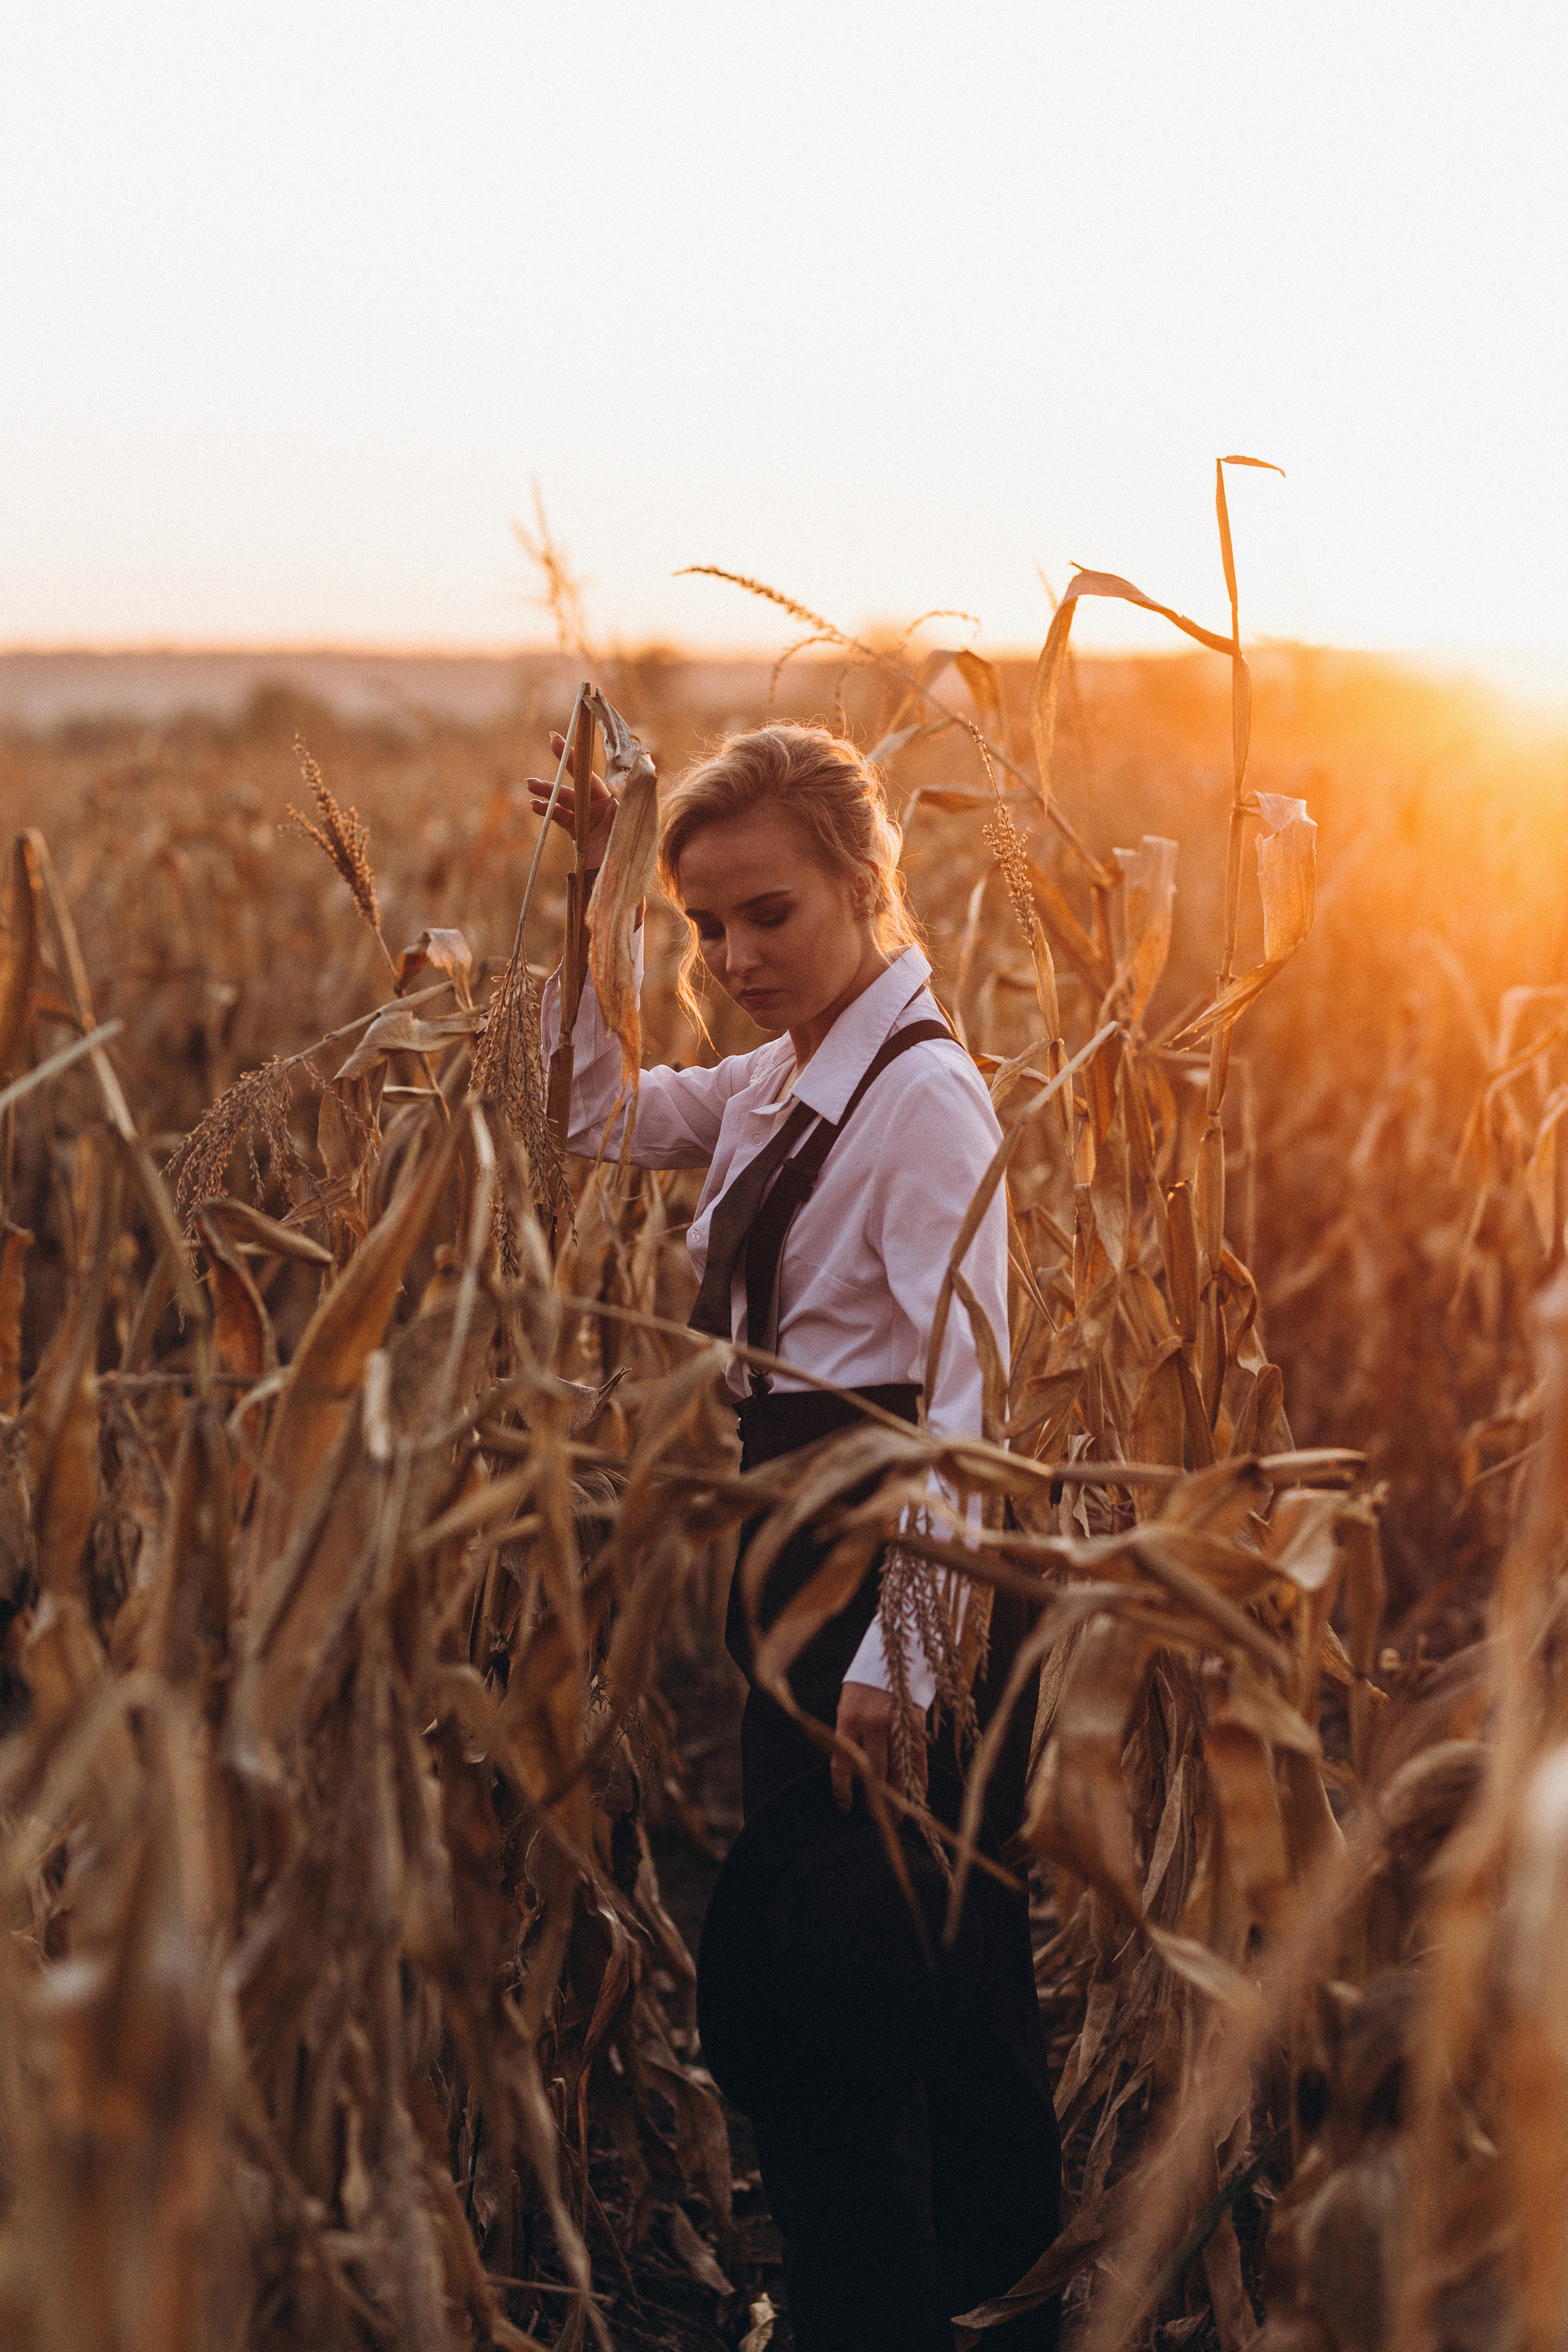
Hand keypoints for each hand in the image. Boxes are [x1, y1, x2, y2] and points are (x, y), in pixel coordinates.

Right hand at [527, 730, 617, 869]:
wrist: (621, 888)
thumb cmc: (628, 862)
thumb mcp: (626, 833)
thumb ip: (622, 809)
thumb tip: (624, 779)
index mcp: (615, 802)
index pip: (592, 776)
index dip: (575, 758)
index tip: (558, 740)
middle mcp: (604, 807)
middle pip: (578, 784)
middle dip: (559, 772)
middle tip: (547, 751)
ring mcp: (590, 819)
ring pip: (565, 800)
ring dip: (547, 793)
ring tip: (529, 787)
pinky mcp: (580, 833)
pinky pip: (561, 817)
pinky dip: (547, 811)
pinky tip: (535, 807)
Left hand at [831, 1680, 928, 1811]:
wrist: (894, 1652)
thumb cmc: (865, 1683)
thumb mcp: (849, 1704)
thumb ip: (849, 1734)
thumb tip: (853, 1771)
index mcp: (847, 1719)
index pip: (842, 1764)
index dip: (843, 1790)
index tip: (845, 1807)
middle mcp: (871, 1724)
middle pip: (873, 1771)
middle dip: (876, 1798)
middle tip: (879, 1820)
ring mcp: (895, 1724)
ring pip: (897, 1768)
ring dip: (899, 1796)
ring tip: (900, 1817)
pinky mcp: (914, 1722)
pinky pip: (917, 1758)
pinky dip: (919, 1779)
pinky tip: (918, 1795)